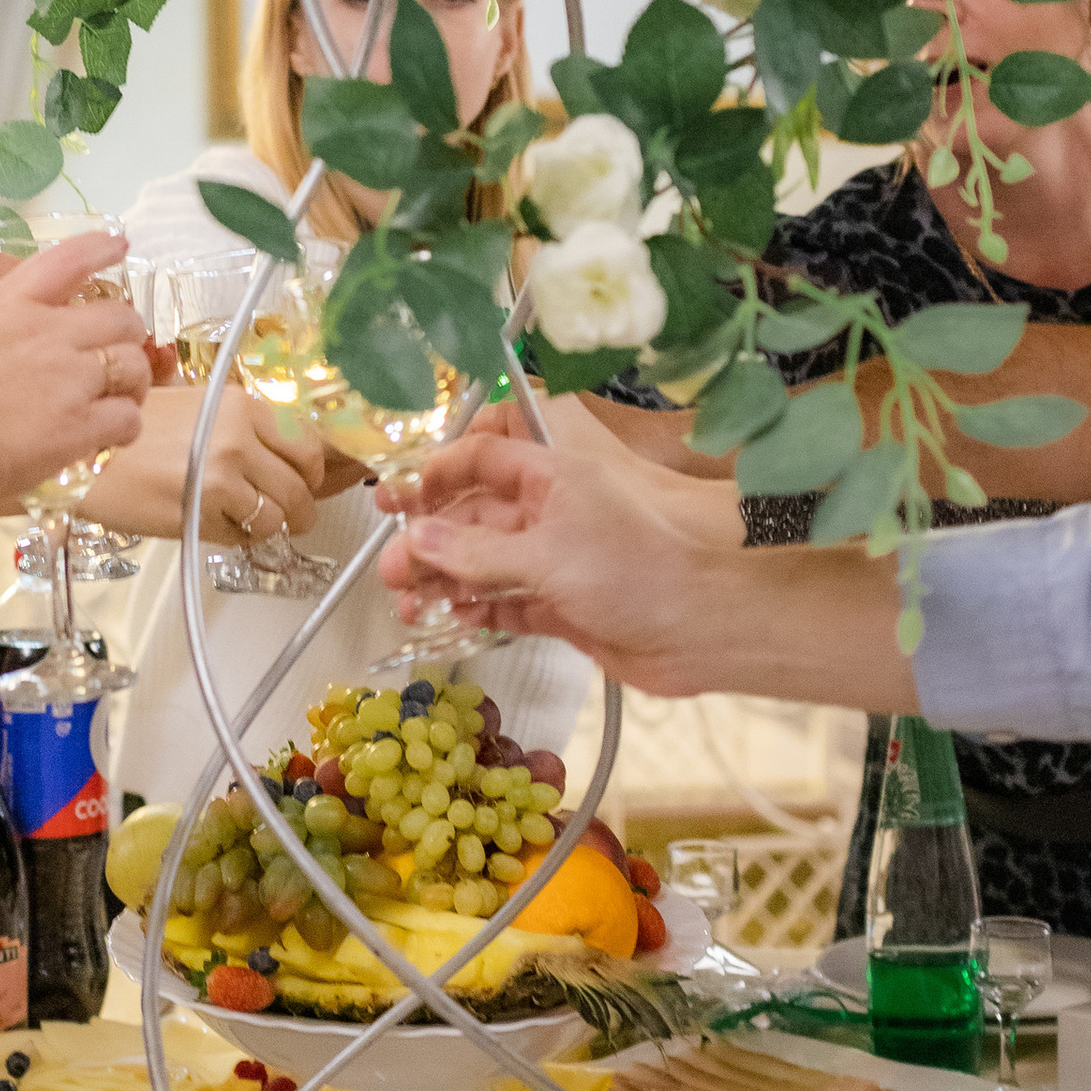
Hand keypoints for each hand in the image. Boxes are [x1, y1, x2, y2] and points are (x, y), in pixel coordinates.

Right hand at [0, 228, 146, 512]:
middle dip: (126, 335)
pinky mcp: (80, 424)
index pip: (67, 259)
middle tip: (116, 354)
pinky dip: (125, 424)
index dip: (99, 248)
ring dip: (132, 381)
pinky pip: (128, 417)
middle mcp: (47, 333)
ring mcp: (68, 378)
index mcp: (9, 304)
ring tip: (120, 397)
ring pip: (133, 366)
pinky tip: (109, 434)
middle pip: (120, 317)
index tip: (118, 244)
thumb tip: (11, 330)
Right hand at [89, 378, 333, 545]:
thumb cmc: (126, 432)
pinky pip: (241, 537)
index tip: (307, 479)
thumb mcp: (188, 403)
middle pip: (299, 485)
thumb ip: (234, 421)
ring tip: (256, 526)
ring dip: (271, 528)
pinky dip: (238, 538)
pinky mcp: (200, 516)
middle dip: (304, 508)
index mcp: (238, 405)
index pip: (305, 441)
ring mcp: (221, 479)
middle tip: (296, 516)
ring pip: (275, 517)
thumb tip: (274, 448)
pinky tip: (219, 527)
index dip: (311, 469)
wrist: (82, 458)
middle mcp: (237, 439)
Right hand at [381, 428, 732, 694]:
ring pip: (485, 565)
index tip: (398, 501)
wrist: (698, 630)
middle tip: (392, 570)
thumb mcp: (545, 554)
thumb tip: (418, 541)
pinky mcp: (562, 606)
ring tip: (410, 604)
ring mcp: (557, 563)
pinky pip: (506, 601)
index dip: (438, 475)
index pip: (482, 461)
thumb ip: (476, 552)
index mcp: (552, 479)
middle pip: (475, 520)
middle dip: (430, 543)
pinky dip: (479, 609)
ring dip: (446, 582)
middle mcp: (552, 516)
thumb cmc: (637, 572)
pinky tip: (453, 619)